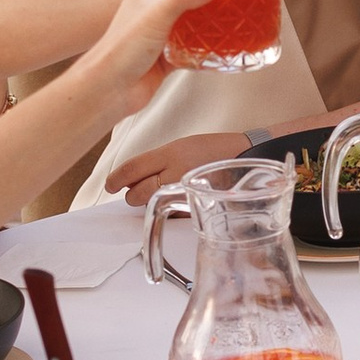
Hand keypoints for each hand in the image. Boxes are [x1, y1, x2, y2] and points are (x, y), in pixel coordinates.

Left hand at [82, 0, 211, 108]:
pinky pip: (196, 39)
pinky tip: (225, 35)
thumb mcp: (155, 16)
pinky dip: (211, 36)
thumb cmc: (119, 50)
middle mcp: (154, 5)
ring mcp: (162, 28)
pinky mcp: (170, 51)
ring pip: (193, 9)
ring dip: (213, 3)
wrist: (110, 89)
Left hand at [110, 128, 261, 202]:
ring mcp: (186, 194)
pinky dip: (169, 208)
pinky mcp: (196, 209)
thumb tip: (131, 178)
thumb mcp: (182, 147)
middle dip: (131, 194)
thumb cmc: (215, 152)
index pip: (132, 168)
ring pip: (151, 206)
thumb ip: (156, 162)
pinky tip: (178, 199)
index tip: (110, 184)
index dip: (116, 179)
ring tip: (162, 192)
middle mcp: (175, 174)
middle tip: (134, 191)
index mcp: (170, 154)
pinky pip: (171, 213)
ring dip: (148, 202)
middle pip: (136, 193)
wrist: (249, 158)